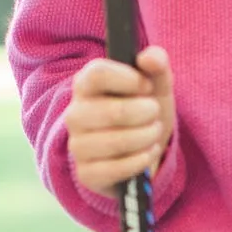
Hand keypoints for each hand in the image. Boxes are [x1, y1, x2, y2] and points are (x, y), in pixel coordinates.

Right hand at [64, 47, 175, 195]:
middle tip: (154, 113)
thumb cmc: (144, 111)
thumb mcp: (156, 86)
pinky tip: (148, 153)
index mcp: (85, 84)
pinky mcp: (86, 173)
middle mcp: (75, 114)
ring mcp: (78, 145)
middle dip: (145, 113)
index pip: (97, 74)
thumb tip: (150, 58)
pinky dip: (141, 160)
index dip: (129, 79)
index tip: (146, 86)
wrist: (142, 151)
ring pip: (116, 141)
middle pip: (113, 111)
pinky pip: (116, 168)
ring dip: (146, 137)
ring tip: (153, 133)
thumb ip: (157, 64)